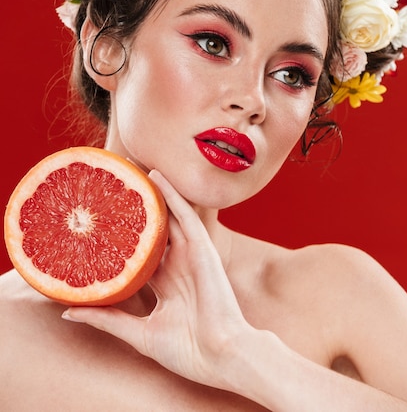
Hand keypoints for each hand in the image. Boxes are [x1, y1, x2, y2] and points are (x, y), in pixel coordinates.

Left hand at [62, 170, 249, 389]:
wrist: (221, 356)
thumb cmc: (186, 350)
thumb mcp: (138, 333)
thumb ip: (107, 319)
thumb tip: (67, 313)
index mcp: (163, 282)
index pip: (137, 251)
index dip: (119, 235)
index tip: (97, 220)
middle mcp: (175, 263)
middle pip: (150, 228)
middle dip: (133, 208)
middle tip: (110, 185)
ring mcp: (189, 253)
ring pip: (167, 214)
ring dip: (151, 192)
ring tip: (129, 170)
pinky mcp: (201, 246)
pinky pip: (184, 214)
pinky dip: (170, 194)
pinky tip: (155, 175)